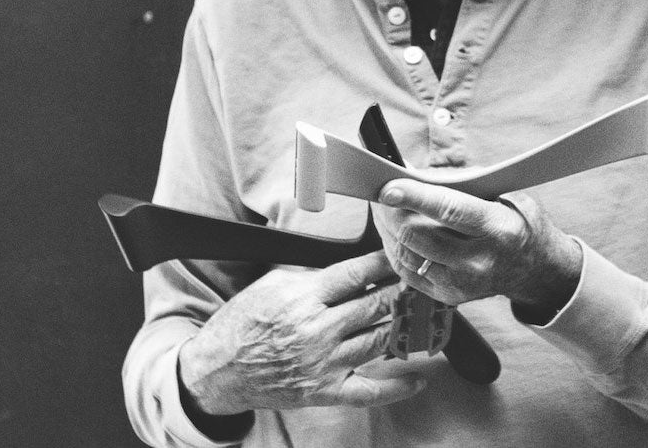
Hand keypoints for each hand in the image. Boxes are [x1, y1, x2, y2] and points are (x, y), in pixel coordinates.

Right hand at [178, 250, 424, 414]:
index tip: (404, 254)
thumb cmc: (247, 318)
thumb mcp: (275, 281)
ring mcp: (323, 364)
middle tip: (426, 279)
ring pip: (379, 341)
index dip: (386, 263)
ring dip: (407, 326)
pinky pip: (369, 392)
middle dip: (405, 291)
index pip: (357, 274)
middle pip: (375, 306)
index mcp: (305, 296)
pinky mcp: (325, 391)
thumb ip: (314, 274)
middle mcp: (318, 330)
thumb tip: (353, 266)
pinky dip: (397, 387)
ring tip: (428, 312)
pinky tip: (420, 377)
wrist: (219, 368)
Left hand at [373, 180, 581, 310]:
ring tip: (382, 207)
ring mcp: (462, 284)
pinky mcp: (448, 296)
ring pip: (406, 253)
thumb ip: (462, 182)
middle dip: (392, 211)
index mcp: (497, 229)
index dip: (414, 197)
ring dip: (387, 228)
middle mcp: (479, 262)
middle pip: (418, 235)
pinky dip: (393, 246)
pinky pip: (406, 270)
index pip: (448, 210)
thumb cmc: (517, 222)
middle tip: (379, 191)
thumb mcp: (504, 193)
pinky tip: (392, 229)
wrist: (537, 270)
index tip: (388, 187)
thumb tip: (415, 171)